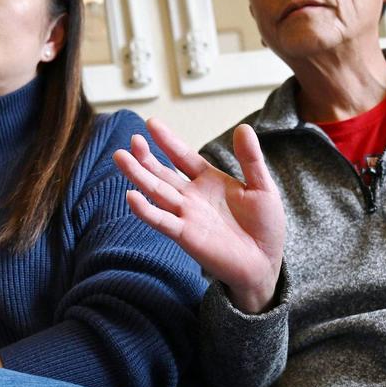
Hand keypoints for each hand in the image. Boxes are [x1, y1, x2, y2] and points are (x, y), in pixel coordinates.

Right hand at [113, 119, 285, 313]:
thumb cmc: (264, 227)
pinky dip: (146, 210)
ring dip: (138, 176)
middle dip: (145, 157)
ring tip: (121, 157)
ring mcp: (186, 215)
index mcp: (209, 181)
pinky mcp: (185, 235)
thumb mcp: (262, 187)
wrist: (265, 263)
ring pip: (156, 192)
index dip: (168, 141)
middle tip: (131, 140)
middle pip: (162, 173)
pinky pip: (162, 221)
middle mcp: (192, 197)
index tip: (151, 123)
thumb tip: (243, 128)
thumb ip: (250, 159)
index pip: (183, 156)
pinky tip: (131, 196)